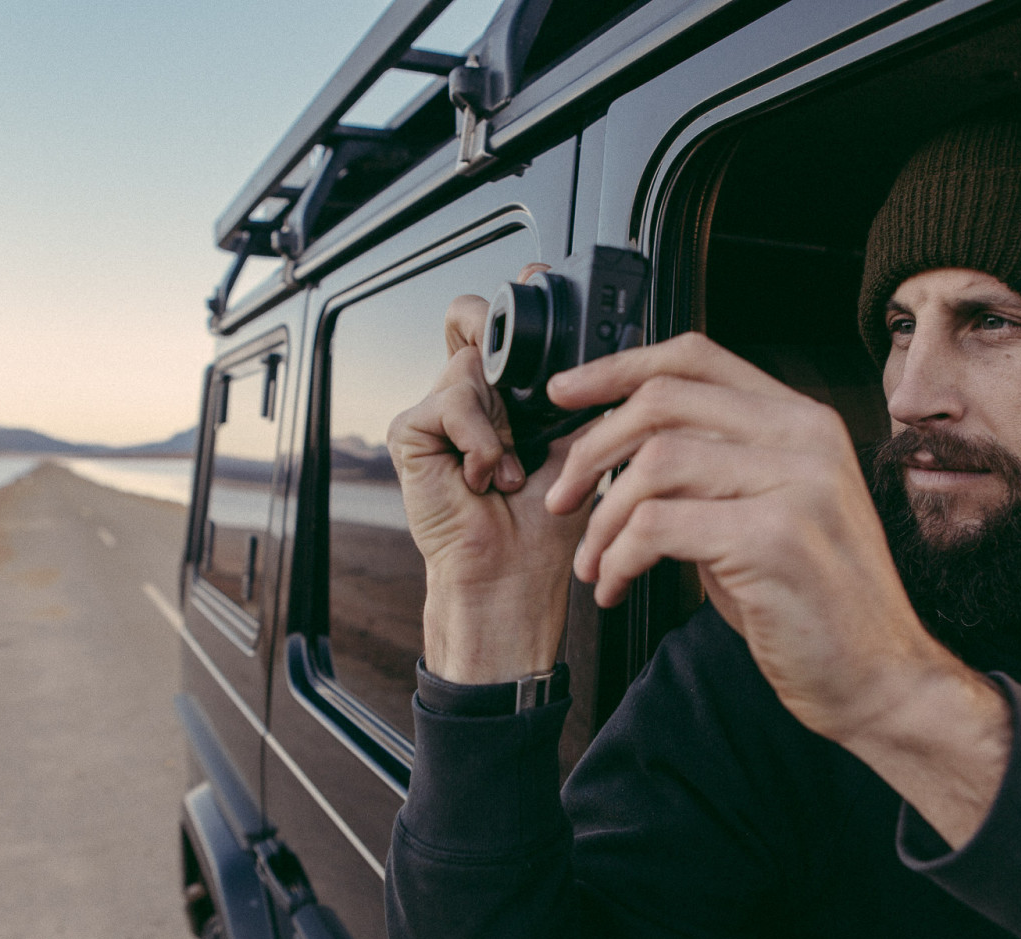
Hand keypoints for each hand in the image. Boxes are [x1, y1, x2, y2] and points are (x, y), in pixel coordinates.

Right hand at [387, 268, 590, 683]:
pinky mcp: (410, 431)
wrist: (514, 576)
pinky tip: (484, 477)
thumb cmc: (545, 525)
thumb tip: (611, 344)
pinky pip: (449, 402)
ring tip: (509, 469)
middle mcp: (468, 397)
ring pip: (468, 366)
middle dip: (499, 337)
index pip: (501, 325)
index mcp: (505, 396)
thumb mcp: (577, 441)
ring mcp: (436, 412)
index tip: (538, 280)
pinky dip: (479, 441)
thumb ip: (577, 391)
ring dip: (501, 422)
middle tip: (522, 381)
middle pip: (472, 321)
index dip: (516, 301)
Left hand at [542, 333, 1009, 844]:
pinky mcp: (774, 538)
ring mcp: (795, 484)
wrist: (881, 679)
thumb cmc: (814, 606)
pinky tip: (616, 586)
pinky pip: (657, 526)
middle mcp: (805, 438)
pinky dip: (618, 557)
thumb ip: (710, 469)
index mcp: (802, 421)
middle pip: (662, 402)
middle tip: (562, 496)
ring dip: (602, 518)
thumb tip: (617, 449)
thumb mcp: (763, 514)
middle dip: (591, 449)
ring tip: (593, 562)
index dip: (617, 368)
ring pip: (653, 464)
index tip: (566, 392)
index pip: (695, 358)